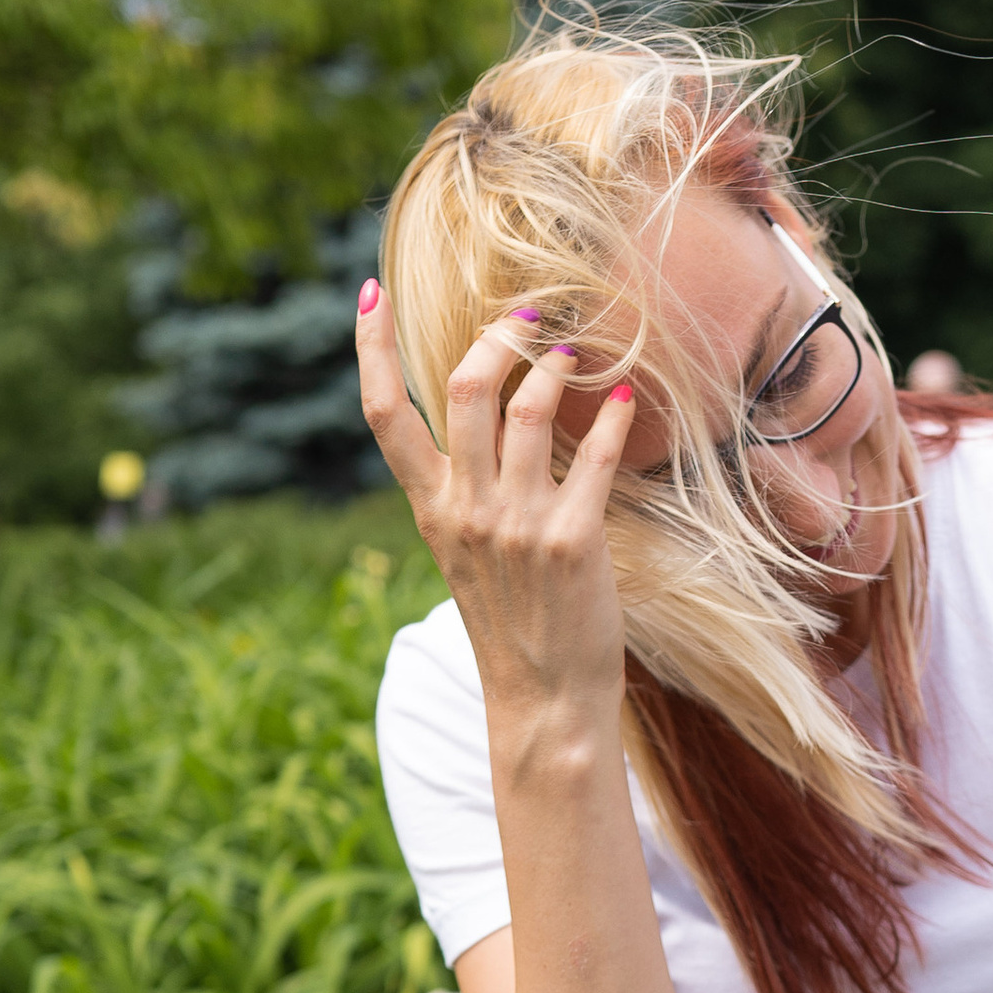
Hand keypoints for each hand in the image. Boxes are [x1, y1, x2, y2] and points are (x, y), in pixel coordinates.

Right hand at [355, 284, 638, 742]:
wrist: (546, 701)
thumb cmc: (513, 624)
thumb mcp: (466, 555)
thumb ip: (464, 493)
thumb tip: (482, 423)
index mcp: (432, 509)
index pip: (384, 415)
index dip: (371, 348)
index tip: (368, 291)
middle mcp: (467, 509)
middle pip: (467, 388)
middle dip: (499, 337)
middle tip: (529, 318)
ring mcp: (518, 524)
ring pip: (529, 409)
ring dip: (557, 367)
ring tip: (577, 352)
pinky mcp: (572, 541)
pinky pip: (592, 457)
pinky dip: (611, 420)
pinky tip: (624, 403)